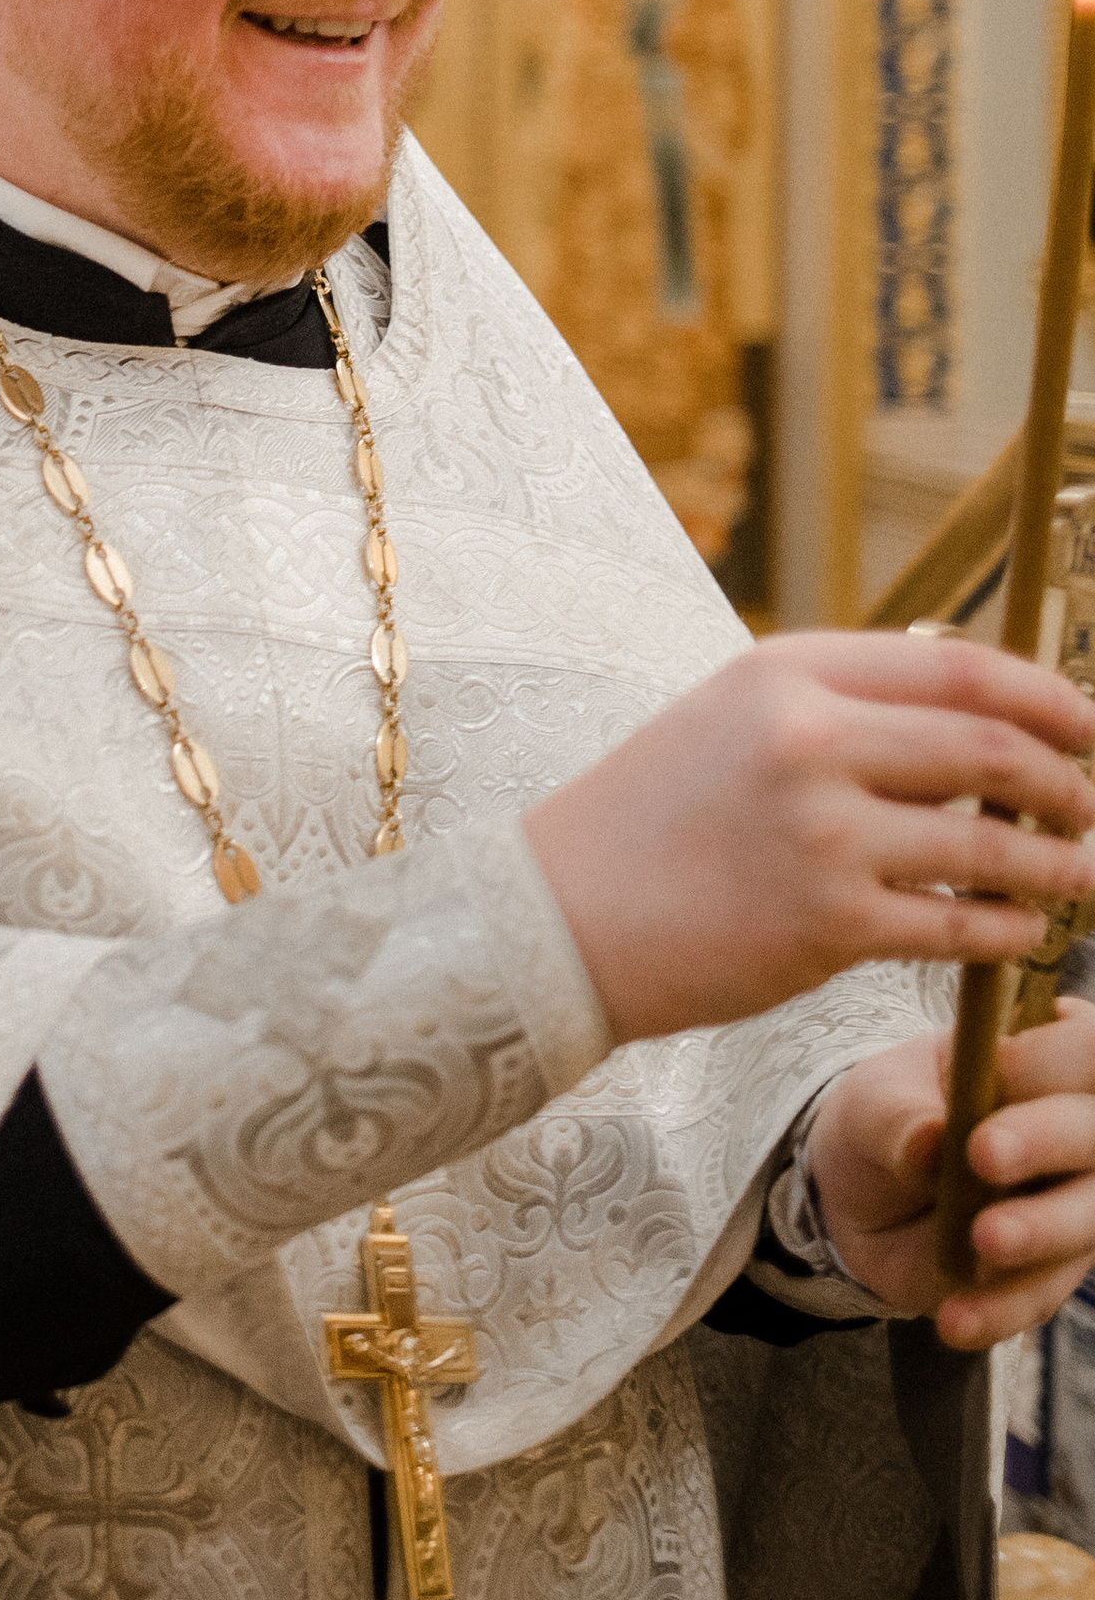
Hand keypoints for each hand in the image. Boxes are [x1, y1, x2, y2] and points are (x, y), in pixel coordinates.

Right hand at [522, 630, 1094, 1044]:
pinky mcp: (828, 925)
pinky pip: (957, 925)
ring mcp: (821, 834)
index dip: (1049, 697)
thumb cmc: (648, 819)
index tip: (1088, 727)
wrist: (558, 917)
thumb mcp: (729, 719)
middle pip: (993, 748)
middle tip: (1093, 807)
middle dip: (1069, 783)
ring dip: (1058, 864)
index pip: (960, 668)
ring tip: (1082, 877)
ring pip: (991, 844)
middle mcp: (808, 740)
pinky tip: (1020, 930)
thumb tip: (969, 711)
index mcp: (784, 673)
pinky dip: (1007, 928)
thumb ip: (835, 706)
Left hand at [804, 1007, 1094, 1351]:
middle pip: (1094, 1134)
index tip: (1002, 1069)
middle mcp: (1077, 1132)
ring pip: (1089, 1219)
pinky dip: (1000, 1307)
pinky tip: (955, 1316)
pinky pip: (1041, 1295)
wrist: (860, 1197)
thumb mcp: (874, 1102)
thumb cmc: (887, 1118)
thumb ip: (900, 1118)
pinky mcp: (1050, 1272)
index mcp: (1045, 1059)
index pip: (1083, 1049)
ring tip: (982, 1241)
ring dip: (1041, 1230)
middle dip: (1047, 1140)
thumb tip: (930, 1142)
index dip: (1052, 1061)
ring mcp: (1073, 1205)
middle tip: (984, 1155)